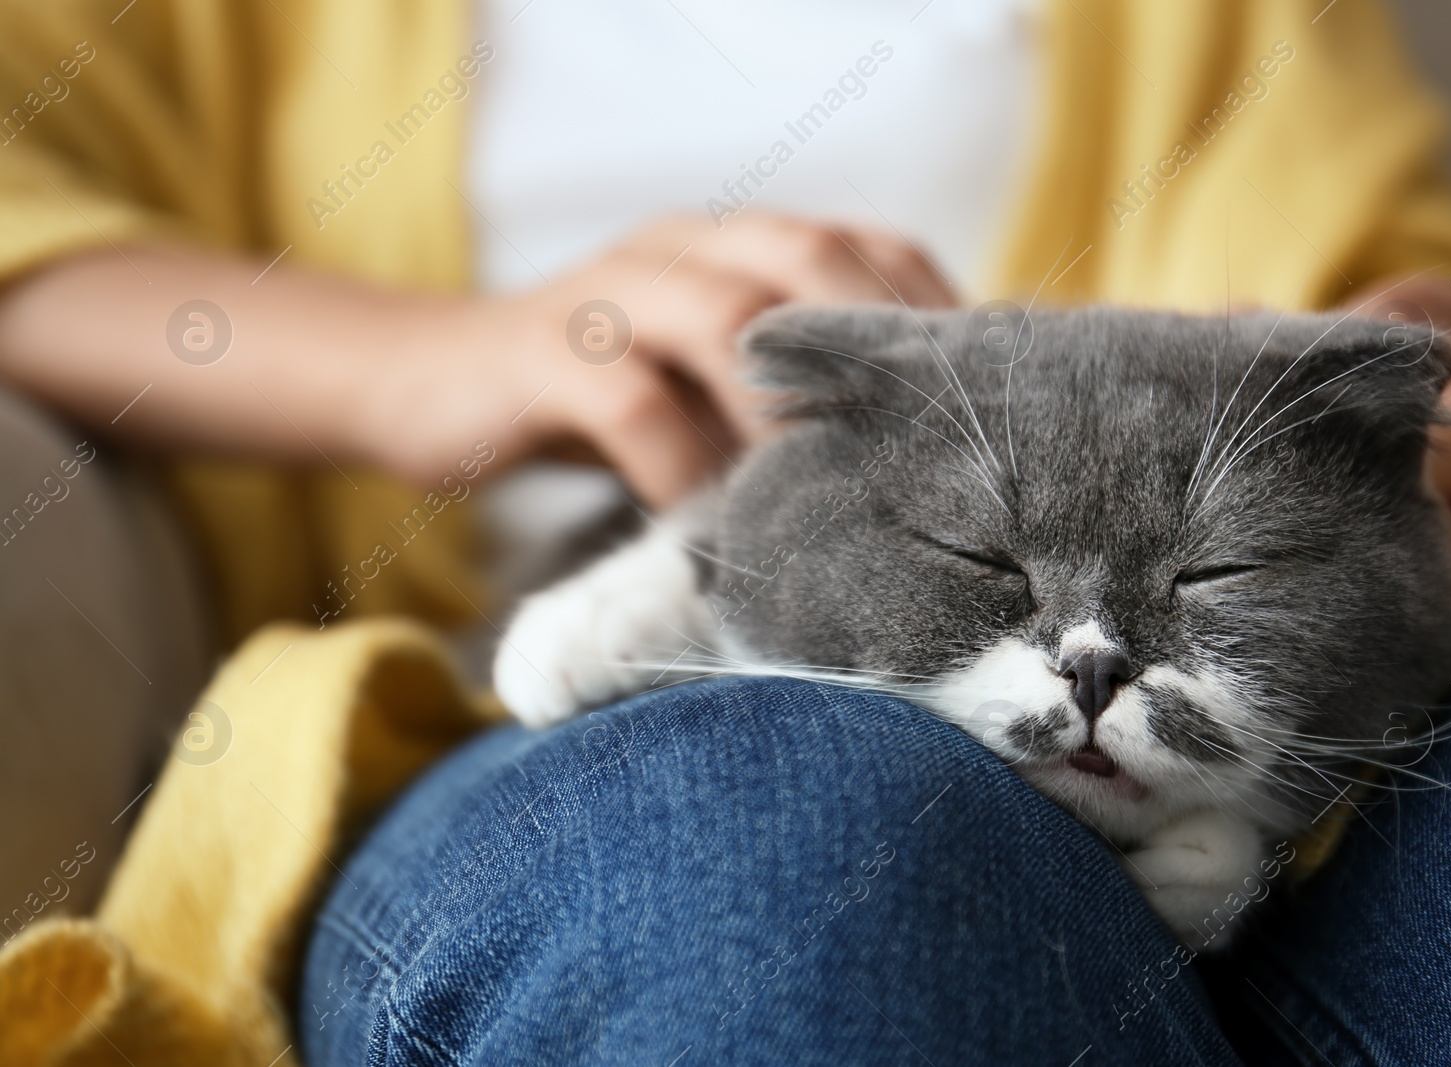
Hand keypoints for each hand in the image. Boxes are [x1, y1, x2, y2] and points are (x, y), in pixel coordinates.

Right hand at [370, 212, 953, 507]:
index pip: (861, 249)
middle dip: (874, 346)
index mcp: (733, 247)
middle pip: (807, 258)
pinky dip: (684, 465)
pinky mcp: (542, 352)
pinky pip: (630, 401)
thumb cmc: (596, 401)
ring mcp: (611, 292)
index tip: (973, 402)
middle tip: (919, 448)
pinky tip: (706, 521)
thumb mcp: (702, 385)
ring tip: (825, 492)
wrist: (428, 385)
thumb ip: (783, 397)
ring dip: (788, 409)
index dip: (927, 315)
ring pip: (726, 316)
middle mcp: (681, 248)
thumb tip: (905, 468)